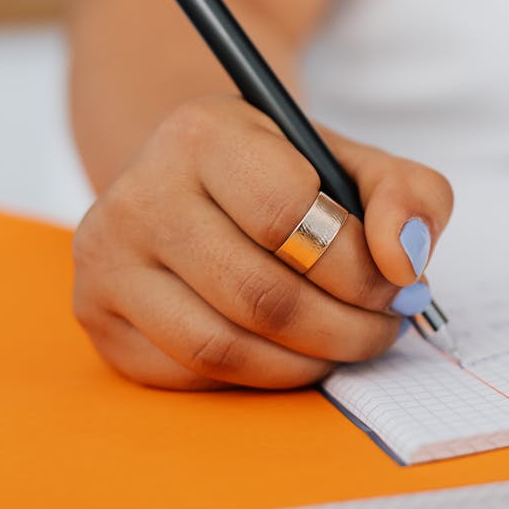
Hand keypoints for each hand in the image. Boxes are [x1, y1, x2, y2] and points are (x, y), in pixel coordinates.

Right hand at [71, 95, 452, 389]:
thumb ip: (409, 197)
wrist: (201, 184)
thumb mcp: (359, 165)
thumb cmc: (290, 178)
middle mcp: (140, 192)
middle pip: (262, 296)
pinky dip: (260, 376)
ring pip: (224, 347)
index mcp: (205, 132)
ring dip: (309, 362)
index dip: (358, 268)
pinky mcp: (99, 315)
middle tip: (384, 327)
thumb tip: (405, 264)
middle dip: (346, 328)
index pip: (289, 218)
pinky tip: (293, 351)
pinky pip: (192, 374)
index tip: (396, 284)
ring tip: (348, 342)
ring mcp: (108, 258)